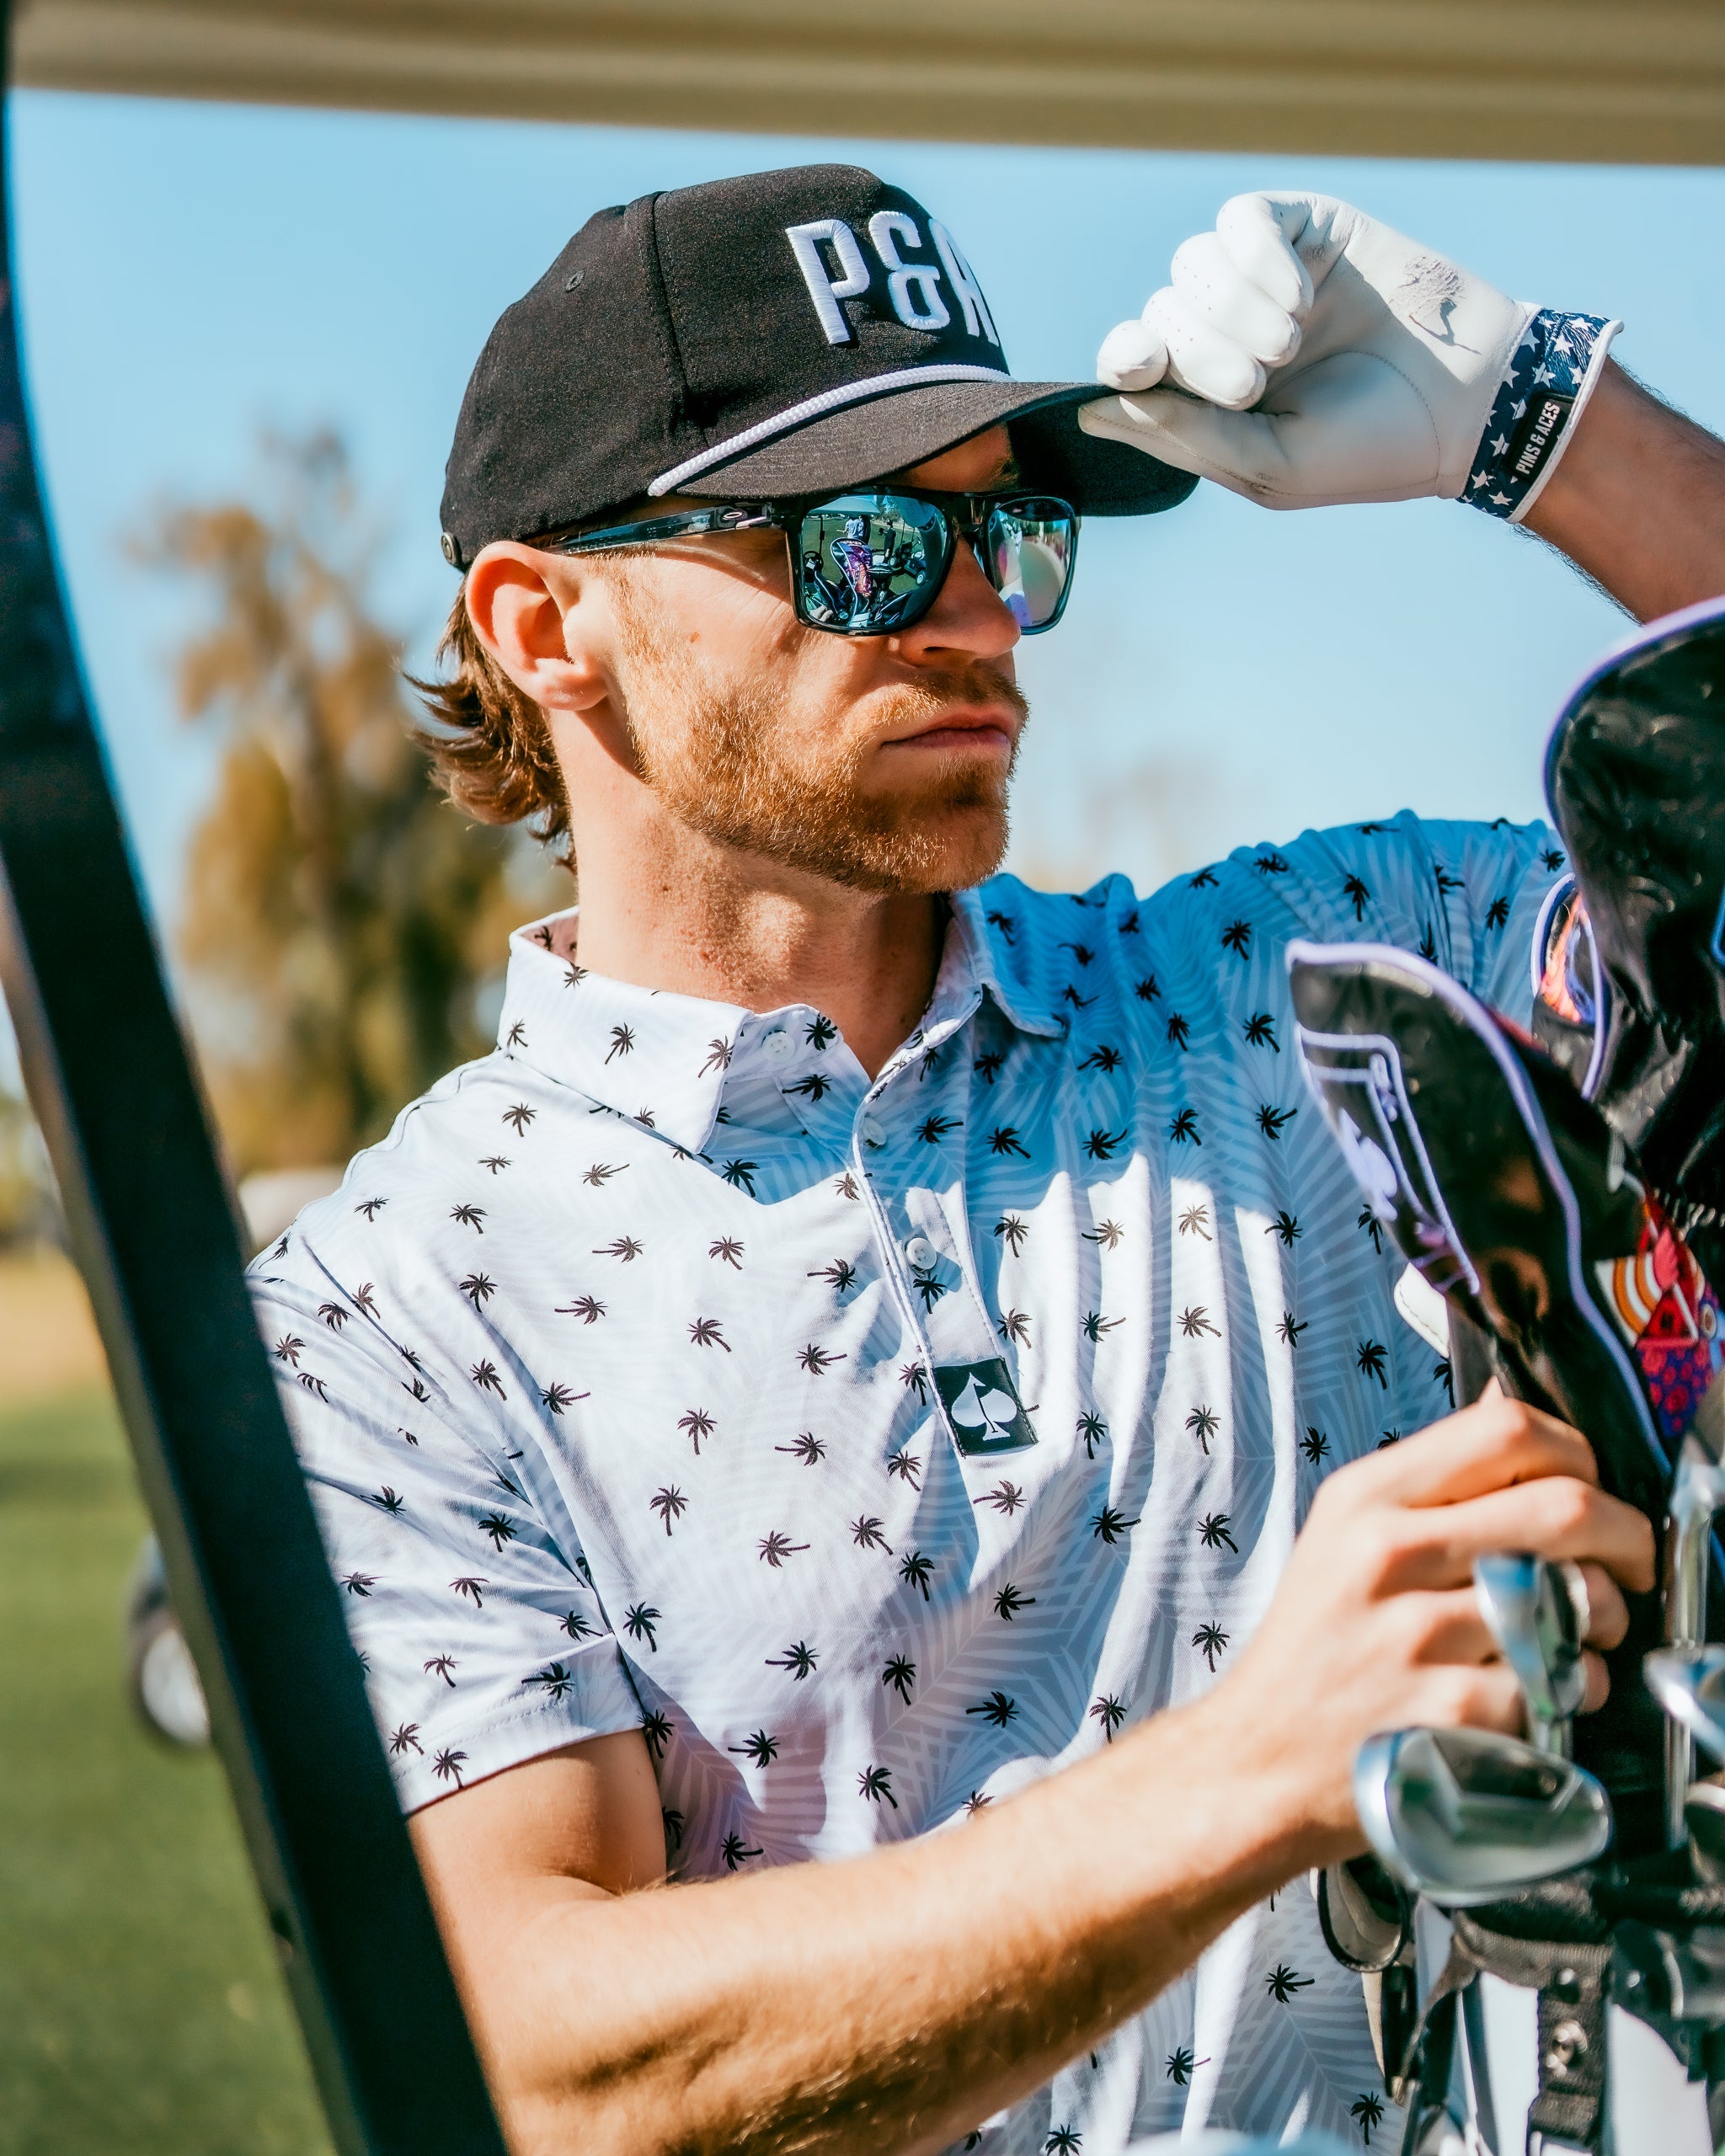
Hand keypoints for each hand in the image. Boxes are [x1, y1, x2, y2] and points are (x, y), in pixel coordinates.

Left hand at [1077, 192, 1539, 508]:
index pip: (1130, 362)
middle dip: (1196, 352)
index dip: (1122, 358)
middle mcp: (1224, 332)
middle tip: (1255, 384)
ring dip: (1232, 308)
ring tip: (1289, 344)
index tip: (1137, 368)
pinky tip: (1302, 298)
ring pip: (1189, 264)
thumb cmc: (1369, 449)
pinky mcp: (1301, 229)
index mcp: (1206, 396)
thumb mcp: (1268, 463)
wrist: (1469, 402)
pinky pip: (1240, 220)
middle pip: (1157, 314)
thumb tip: (1093, 410)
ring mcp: (1260, 278)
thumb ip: (1182, 434)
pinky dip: (1259, 258)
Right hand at [1208, 1391, 1654, 1857]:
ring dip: (1601, 1621)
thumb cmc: (1316, 1647)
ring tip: (1569, 1635)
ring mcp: (1420, 1635)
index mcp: (1367, 1496)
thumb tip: (1516, 1420)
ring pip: (1578, 1600)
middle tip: (1628, 1565)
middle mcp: (1390, 1553)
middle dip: (1627, 1537)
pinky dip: (1572, 1688)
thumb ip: (1431, 1483)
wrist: (1262, 1760)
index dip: (1579, 1454)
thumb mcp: (1344, 1534)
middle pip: (1566, 1507)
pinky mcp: (1453, 1712)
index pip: (1509, 1429)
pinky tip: (1536, 1693)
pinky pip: (1564, 1681)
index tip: (1590, 1489)